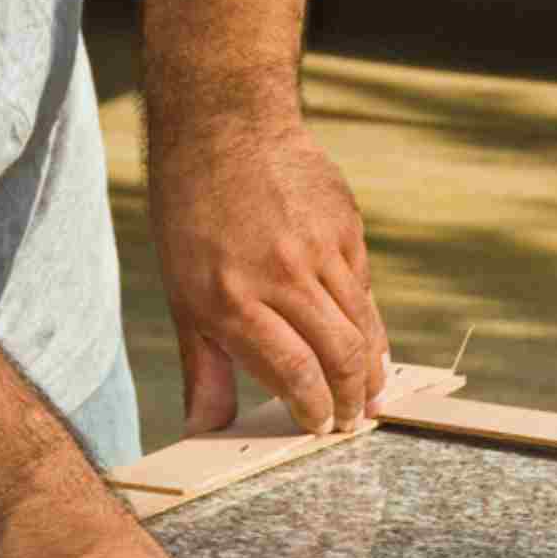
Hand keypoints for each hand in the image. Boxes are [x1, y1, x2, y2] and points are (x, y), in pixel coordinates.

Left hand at [151, 116, 390, 436]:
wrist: (223, 128)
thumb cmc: (191, 217)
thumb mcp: (183, 295)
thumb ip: (203, 367)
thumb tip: (205, 429)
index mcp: (233, 298)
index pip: (294, 372)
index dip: (314, 409)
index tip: (319, 427)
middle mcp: (280, 274)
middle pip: (339, 355)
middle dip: (352, 399)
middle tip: (353, 418)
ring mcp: (319, 247)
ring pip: (363, 325)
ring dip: (373, 368)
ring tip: (372, 393)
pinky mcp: (346, 225)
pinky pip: (364, 288)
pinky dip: (368, 321)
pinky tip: (365, 340)